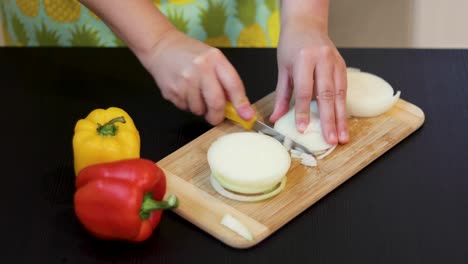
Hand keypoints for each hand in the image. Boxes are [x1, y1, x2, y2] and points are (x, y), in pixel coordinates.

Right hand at [137, 29, 254, 124]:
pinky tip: (183, 91)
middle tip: (216, 117)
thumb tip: (239, 107)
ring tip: (194, 93)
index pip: (233, 84)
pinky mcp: (172, 91)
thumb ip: (226, 80)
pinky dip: (187, 105)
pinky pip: (185, 108)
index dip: (241, 104)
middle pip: (216, 103)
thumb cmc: (189, 53)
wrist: (160, 46)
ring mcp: (184, 81)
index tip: (247, 116)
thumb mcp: (212, 58)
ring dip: (200, 108)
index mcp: (214, 59)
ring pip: (199, 110)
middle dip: (218, 116)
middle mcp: (200, 69)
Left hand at [269, 18, 348, 144]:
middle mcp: (322, 60)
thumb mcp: (283, 69)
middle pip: (327, 94)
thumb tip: (276, 117)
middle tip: (331, 139)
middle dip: (329, 120)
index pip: (305, 90)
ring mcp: (335, 62)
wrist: (306, 24)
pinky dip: (343, 107)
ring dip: (341, 118)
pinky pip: (344, 89)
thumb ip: (282, 95)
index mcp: (304, 59)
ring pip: (340, 94)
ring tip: (342, 136)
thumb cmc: (292, 45)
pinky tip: (343, 121)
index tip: (303, 129)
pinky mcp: (342, 65)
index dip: (304, 111)